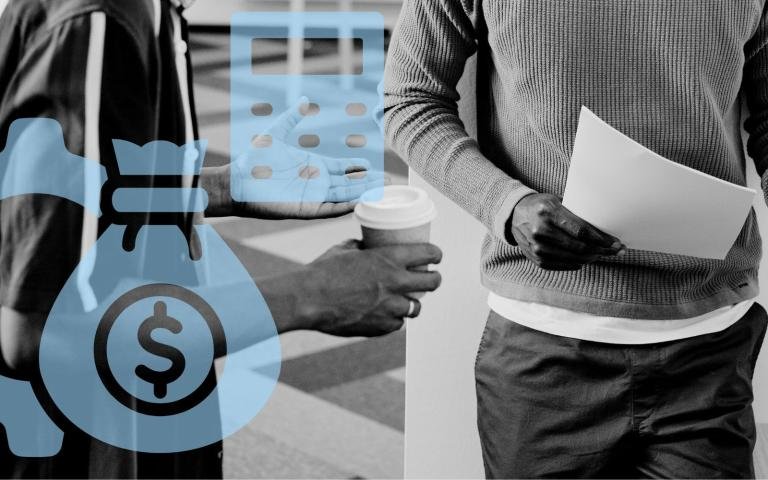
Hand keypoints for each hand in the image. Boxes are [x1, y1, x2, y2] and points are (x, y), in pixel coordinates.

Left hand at [228, 99, 385, 218]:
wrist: (238, 181)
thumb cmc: (254, 160)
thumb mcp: (276, 133)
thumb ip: (293, 117)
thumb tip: (305, 99)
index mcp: (313, 167)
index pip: (342, 169)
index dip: (358, 168)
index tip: (373, 165)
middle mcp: (316, 183)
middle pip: (349, 183)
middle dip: (369, 182)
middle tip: (389, 181)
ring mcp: (313, 197)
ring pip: (345, 196)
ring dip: (363, 194)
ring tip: (382, 191)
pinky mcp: (306, 209)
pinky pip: (331, 210)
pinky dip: (346, 207)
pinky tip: (361, 202)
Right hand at [297, 239, 442, 336]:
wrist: (308, 299)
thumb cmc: (323, 271)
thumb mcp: (345, 249)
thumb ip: (362, 247)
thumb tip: (367, 245)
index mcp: (390, 258)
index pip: (428, 253)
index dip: (436, 254)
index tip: (436, 256)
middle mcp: (396, 282)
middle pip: (432, 283)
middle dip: (434, 279)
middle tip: (430, 279)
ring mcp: (391, 307)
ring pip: (415, 308)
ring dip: (412, 303)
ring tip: (405, 301)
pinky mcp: (382, 327)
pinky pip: (396, 323)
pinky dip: (392, 319)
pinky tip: (385, 314)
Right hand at [509, 193, 624, 269]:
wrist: (514, 214)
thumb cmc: (542, 206)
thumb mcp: (557, 201)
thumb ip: (576, 213)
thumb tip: (605, 227)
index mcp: (548, 213)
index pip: (581, 231)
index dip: (601, 239)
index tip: (616, 242)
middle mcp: (541, 231)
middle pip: (579, 247)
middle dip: (602, 250)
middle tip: (616, 251)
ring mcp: (537, 247)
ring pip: (573, 259)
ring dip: (592, 258)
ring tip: (603, 254)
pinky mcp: (535, 258)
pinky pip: (562, 265)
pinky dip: (577, 264)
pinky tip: (586, 260)